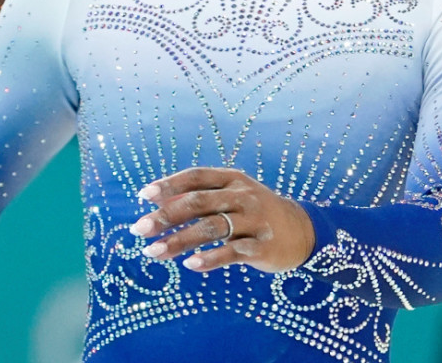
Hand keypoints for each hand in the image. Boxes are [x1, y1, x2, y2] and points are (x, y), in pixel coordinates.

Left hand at [128, 167, 315, 273]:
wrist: (302, 231)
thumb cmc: (254, 212)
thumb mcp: (231, 197)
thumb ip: (199, 197)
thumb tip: (158, 203)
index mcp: (232, 179)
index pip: (196, 176)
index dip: (169, 184)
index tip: (143, 196)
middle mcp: (242, 195)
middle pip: (198, 202)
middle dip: (166, 216)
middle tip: (139, 228)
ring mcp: (254, 220)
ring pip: (211, 228)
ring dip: (179, 241)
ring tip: (153, 252)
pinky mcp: (262, 246)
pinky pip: (233, 252)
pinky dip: (211, 258)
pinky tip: (191, 265)